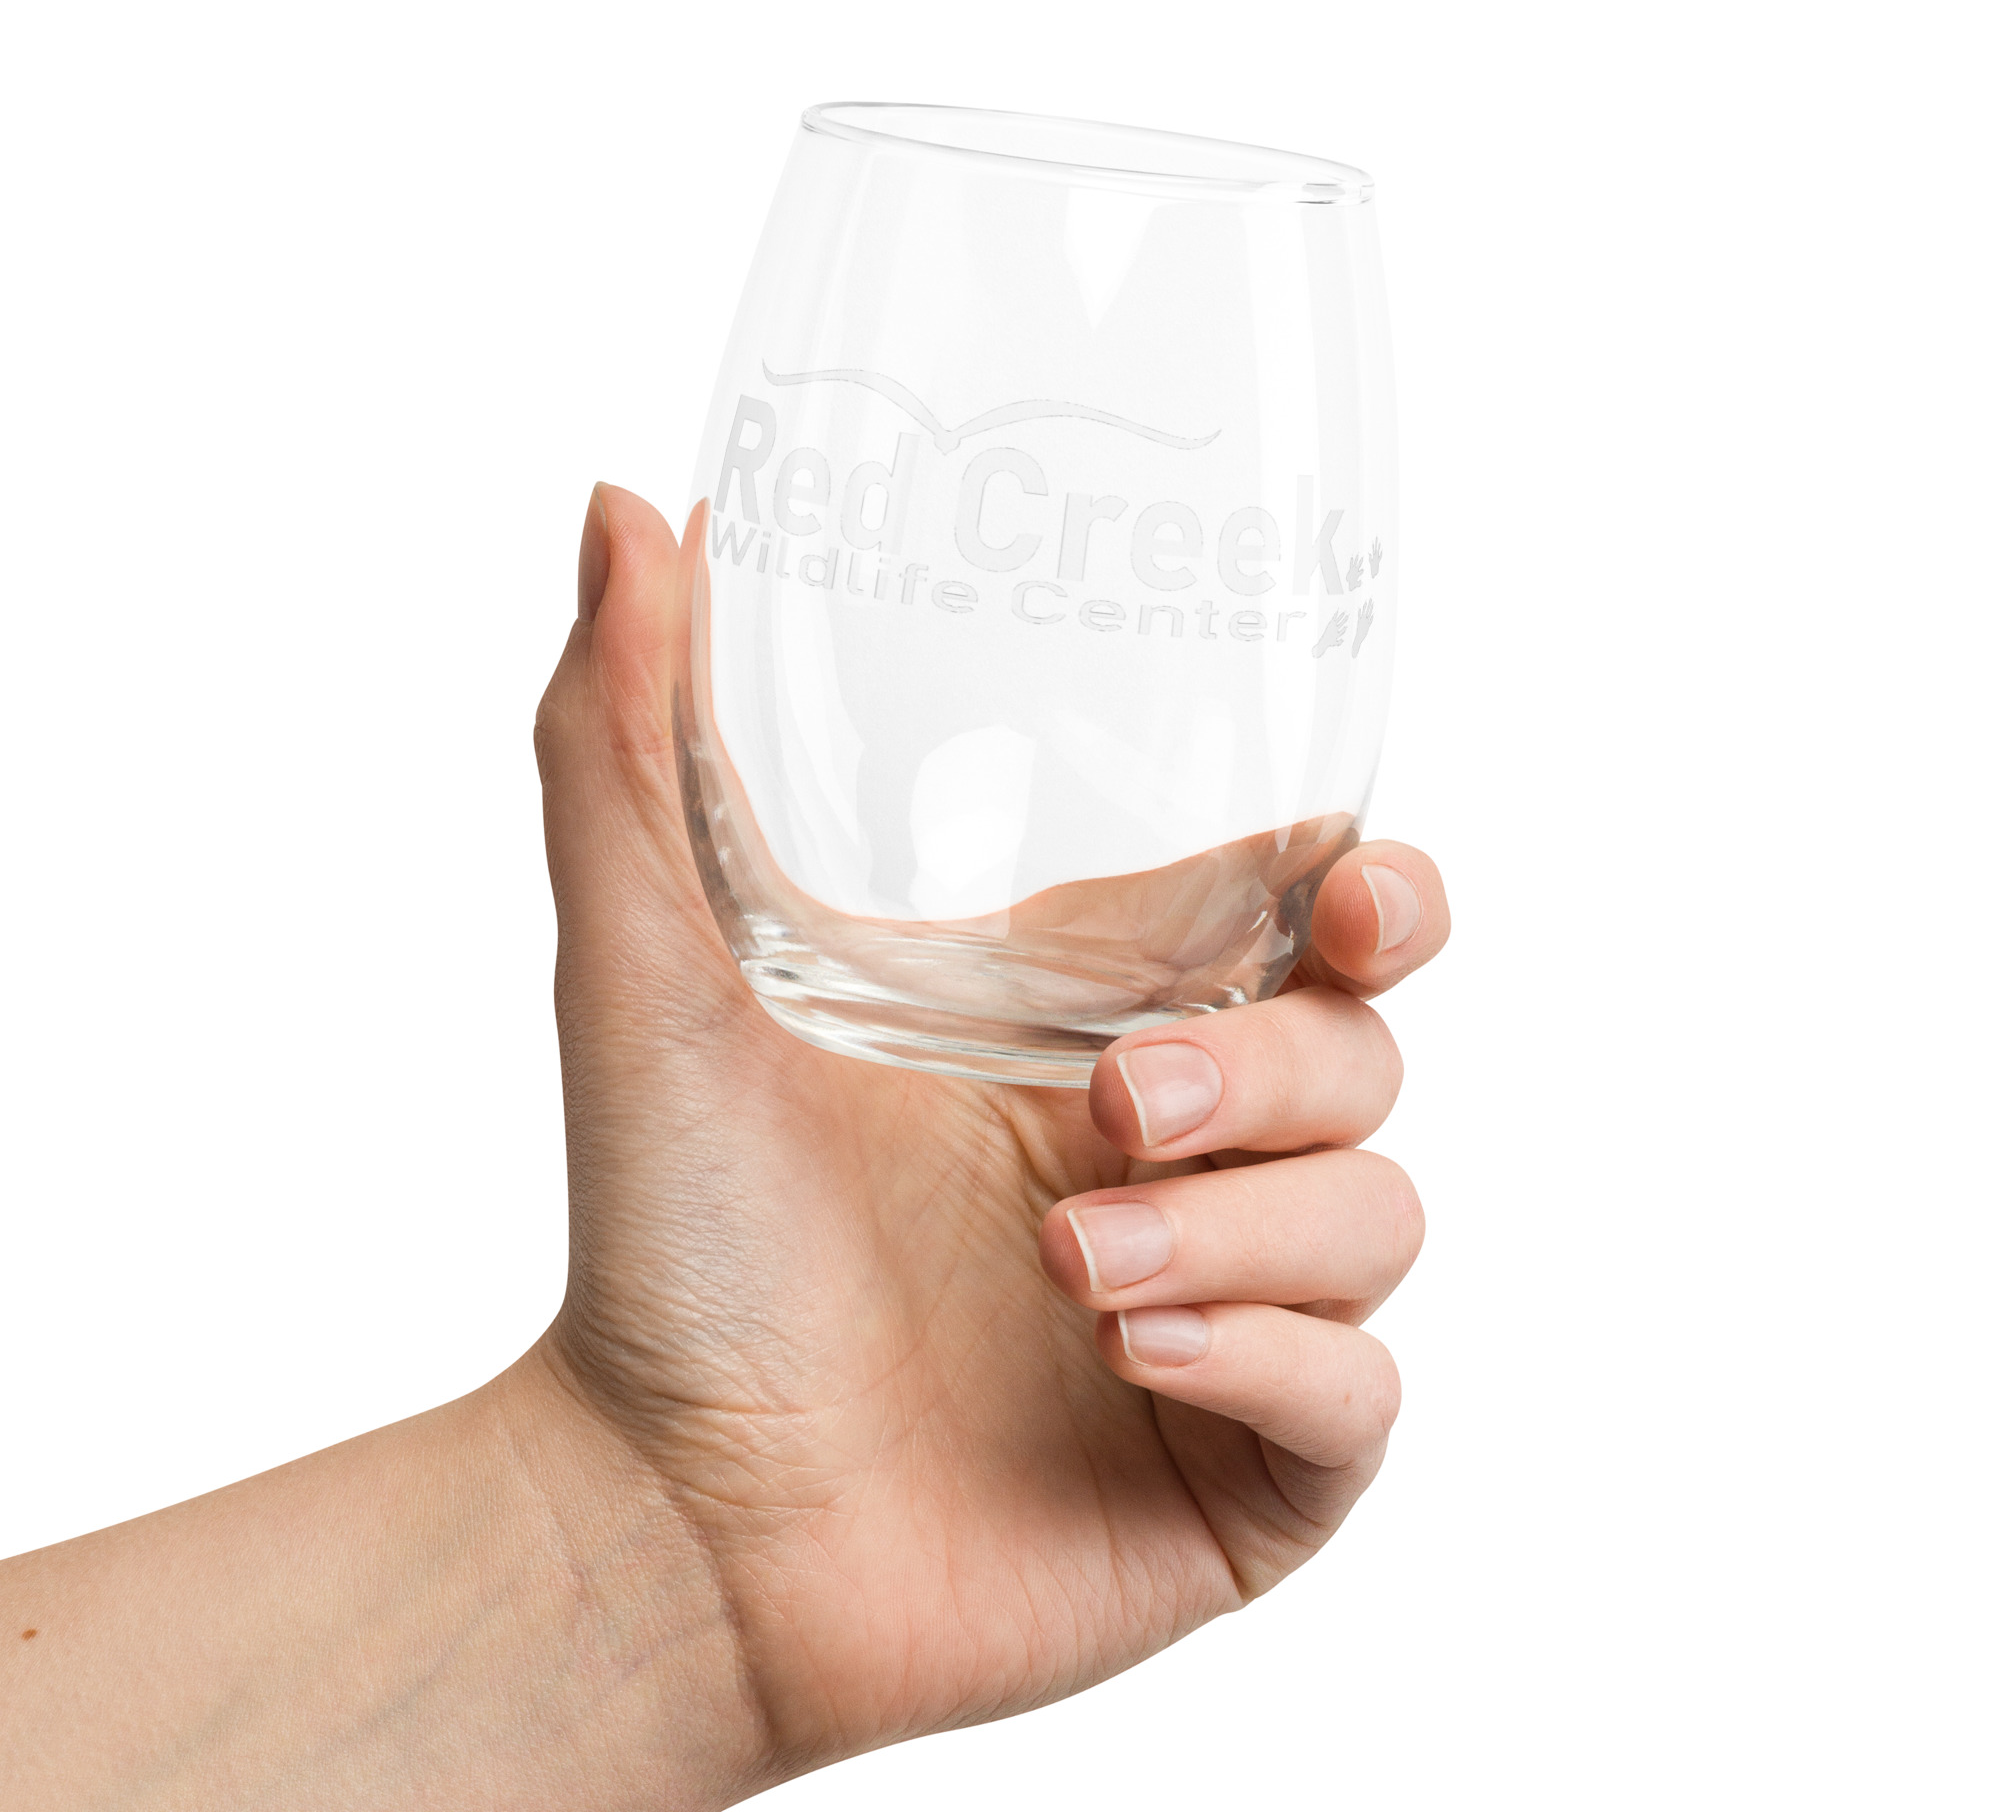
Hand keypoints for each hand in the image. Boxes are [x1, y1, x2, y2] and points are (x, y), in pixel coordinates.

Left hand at [531, 483, 1450, 1780]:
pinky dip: (1268, 1358)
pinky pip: (1358, 1393)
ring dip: (1240, 1225)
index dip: (1373, 890)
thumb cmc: (673, 1235)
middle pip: (1368, 1055)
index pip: (1311, 923)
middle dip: (1284, 1059)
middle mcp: (1186, 1154)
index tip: (1344, 886)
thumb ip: (628, 745)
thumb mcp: (651, 974)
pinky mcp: (1249, 1466)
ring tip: (1067, 1262)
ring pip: (1376, 1216)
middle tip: (1121, 1096)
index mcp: (1094, 1020)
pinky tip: (1121, 1354)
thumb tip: (620, 504)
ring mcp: (1232, 1310)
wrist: (664, 1519)